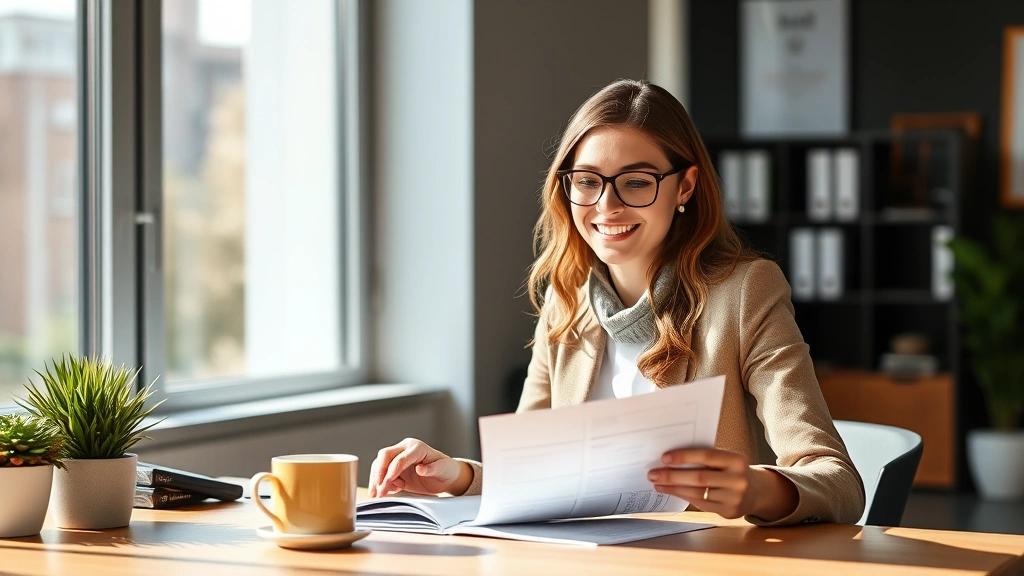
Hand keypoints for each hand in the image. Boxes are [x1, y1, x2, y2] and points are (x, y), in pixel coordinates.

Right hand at [368, 438, 471, 497]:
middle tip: (378, 490)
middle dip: (379, 473)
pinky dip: (379, 483)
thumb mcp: (443, 469)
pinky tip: (383, 492)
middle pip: (384, 456)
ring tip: (377, 494)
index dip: (391, 471)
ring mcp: (399, 458)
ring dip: (376, 479)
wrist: (446, 475)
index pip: (399, 458)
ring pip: (380, 464)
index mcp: (417, 447)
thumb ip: (432, 469)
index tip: (386, 483)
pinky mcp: (395, 468)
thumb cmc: (446, 470)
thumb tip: (420, 469)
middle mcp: (405, 449)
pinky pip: (382, 473)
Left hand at [647, 448, 797, 521]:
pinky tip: (670, 491)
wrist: (756, 491)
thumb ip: (705, 458)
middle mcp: (738, 479)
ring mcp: (734, 498)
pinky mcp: (728, 512)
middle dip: (672, 476)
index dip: (684, 456)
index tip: (664, 458)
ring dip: (673, 488)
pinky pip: (700, 504)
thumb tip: (670, 458)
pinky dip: (682, 496)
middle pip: (699, 477)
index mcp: (736, 460)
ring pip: (697, 493)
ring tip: (657, 483)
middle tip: (652, 474)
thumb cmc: (731, 470)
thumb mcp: (725, 460)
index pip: (706, 456)